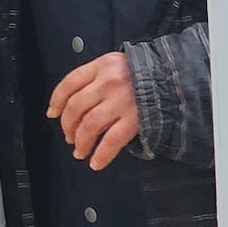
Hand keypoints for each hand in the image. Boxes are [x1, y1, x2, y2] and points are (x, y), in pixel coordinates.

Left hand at [48, 52, 139, 170]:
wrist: (175, 78)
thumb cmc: (144, 72)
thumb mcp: (117, 64)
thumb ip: (96, 76)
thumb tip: (72, 100)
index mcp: (102, 66)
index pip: (69, 84)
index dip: (56, 101)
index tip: (52, 114)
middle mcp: (108, 83)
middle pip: (76, 107)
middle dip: (67, 126)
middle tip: (68, 137)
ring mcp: (121, 102)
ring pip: (89, 125)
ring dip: (81, 142)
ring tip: (79, 152)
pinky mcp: (135, 120)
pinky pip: (112, 141)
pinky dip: (101, 155)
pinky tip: (95, 163)